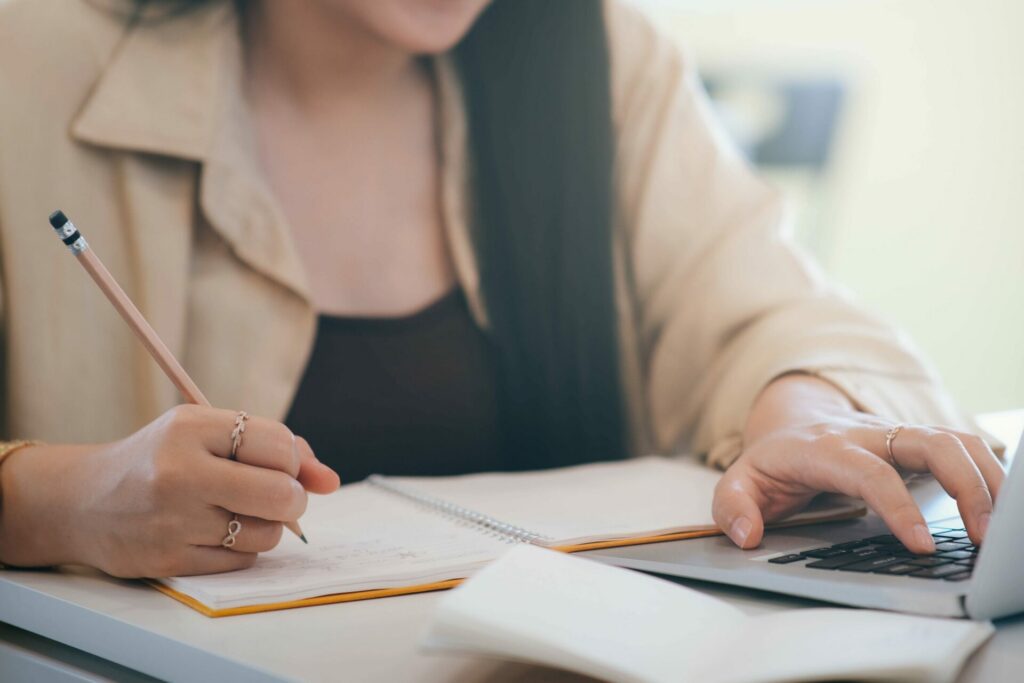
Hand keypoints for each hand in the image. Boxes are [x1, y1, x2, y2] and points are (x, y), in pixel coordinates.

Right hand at [0, 405, 338, 576]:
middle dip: (292, 499)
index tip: (279, 465)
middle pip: (280, 494)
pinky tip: (214, 534)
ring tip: (236, 513)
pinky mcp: (168, 560)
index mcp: (190, 427)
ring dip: (264, 527)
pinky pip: (242, 561)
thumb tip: (330, 481)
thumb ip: (277, 448)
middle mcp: (178, 472)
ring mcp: (172, 520)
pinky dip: (241, 550)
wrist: (83, 501)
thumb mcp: (209, 434)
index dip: (292, 460)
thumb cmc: (162, 460)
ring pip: (265, 533)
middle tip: (277, 497)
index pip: (279, 445)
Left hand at [711, 375, 1003, 553]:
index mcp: (823, 448)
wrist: (792, 419)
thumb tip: (746, 535)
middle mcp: (866, 434)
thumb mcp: (738, 481)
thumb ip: (731, 506)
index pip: (867, 471)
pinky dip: (987, 471)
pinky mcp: (916, 441)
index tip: (920, 544)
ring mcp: (895, 433)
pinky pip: (961, 447)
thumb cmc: (772, 460)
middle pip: (927, 442)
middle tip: (982, 535)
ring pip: (953, 440)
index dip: (896, 505)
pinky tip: (999, 506)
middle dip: (962, 484)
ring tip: (998, 529)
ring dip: (985, 479)